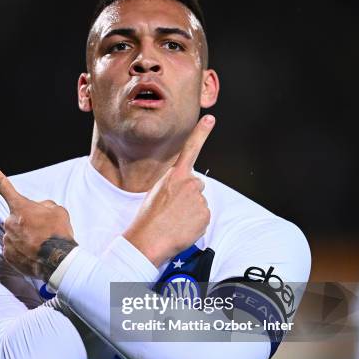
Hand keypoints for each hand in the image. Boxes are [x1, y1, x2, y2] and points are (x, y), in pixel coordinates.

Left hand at [0, 158, 77, 281]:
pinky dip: (24, 251)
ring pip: (15, 234)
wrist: (59, 261)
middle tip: (43, 231)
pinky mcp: (8, 256)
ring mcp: (7, 240)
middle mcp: (9, 222)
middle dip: (27, 222)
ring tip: (42, 245)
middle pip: (16, 218)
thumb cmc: (59, 233)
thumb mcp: (58, 211)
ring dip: (26, 237)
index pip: (3, 185)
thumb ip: (44, 206)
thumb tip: (38, 210)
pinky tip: (35, 255)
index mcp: (20, 207)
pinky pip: (14, 250)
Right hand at [123, 115, 214, 266]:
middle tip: (173, 210)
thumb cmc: (148, 219)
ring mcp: (199, 198)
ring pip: (199, 204)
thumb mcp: (156, 193)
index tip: (210, 118)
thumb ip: (174, 186)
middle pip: (197, 186)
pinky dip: (195, 224)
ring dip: (191, 212)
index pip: (190, 149)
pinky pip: (203, 218)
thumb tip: (186, 192)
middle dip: (189, 196)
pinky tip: (182, 228)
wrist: (148, 240)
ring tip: (175, 221)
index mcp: (174, 176)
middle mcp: (190, 183)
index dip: (201, 133)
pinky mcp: (205, 214)